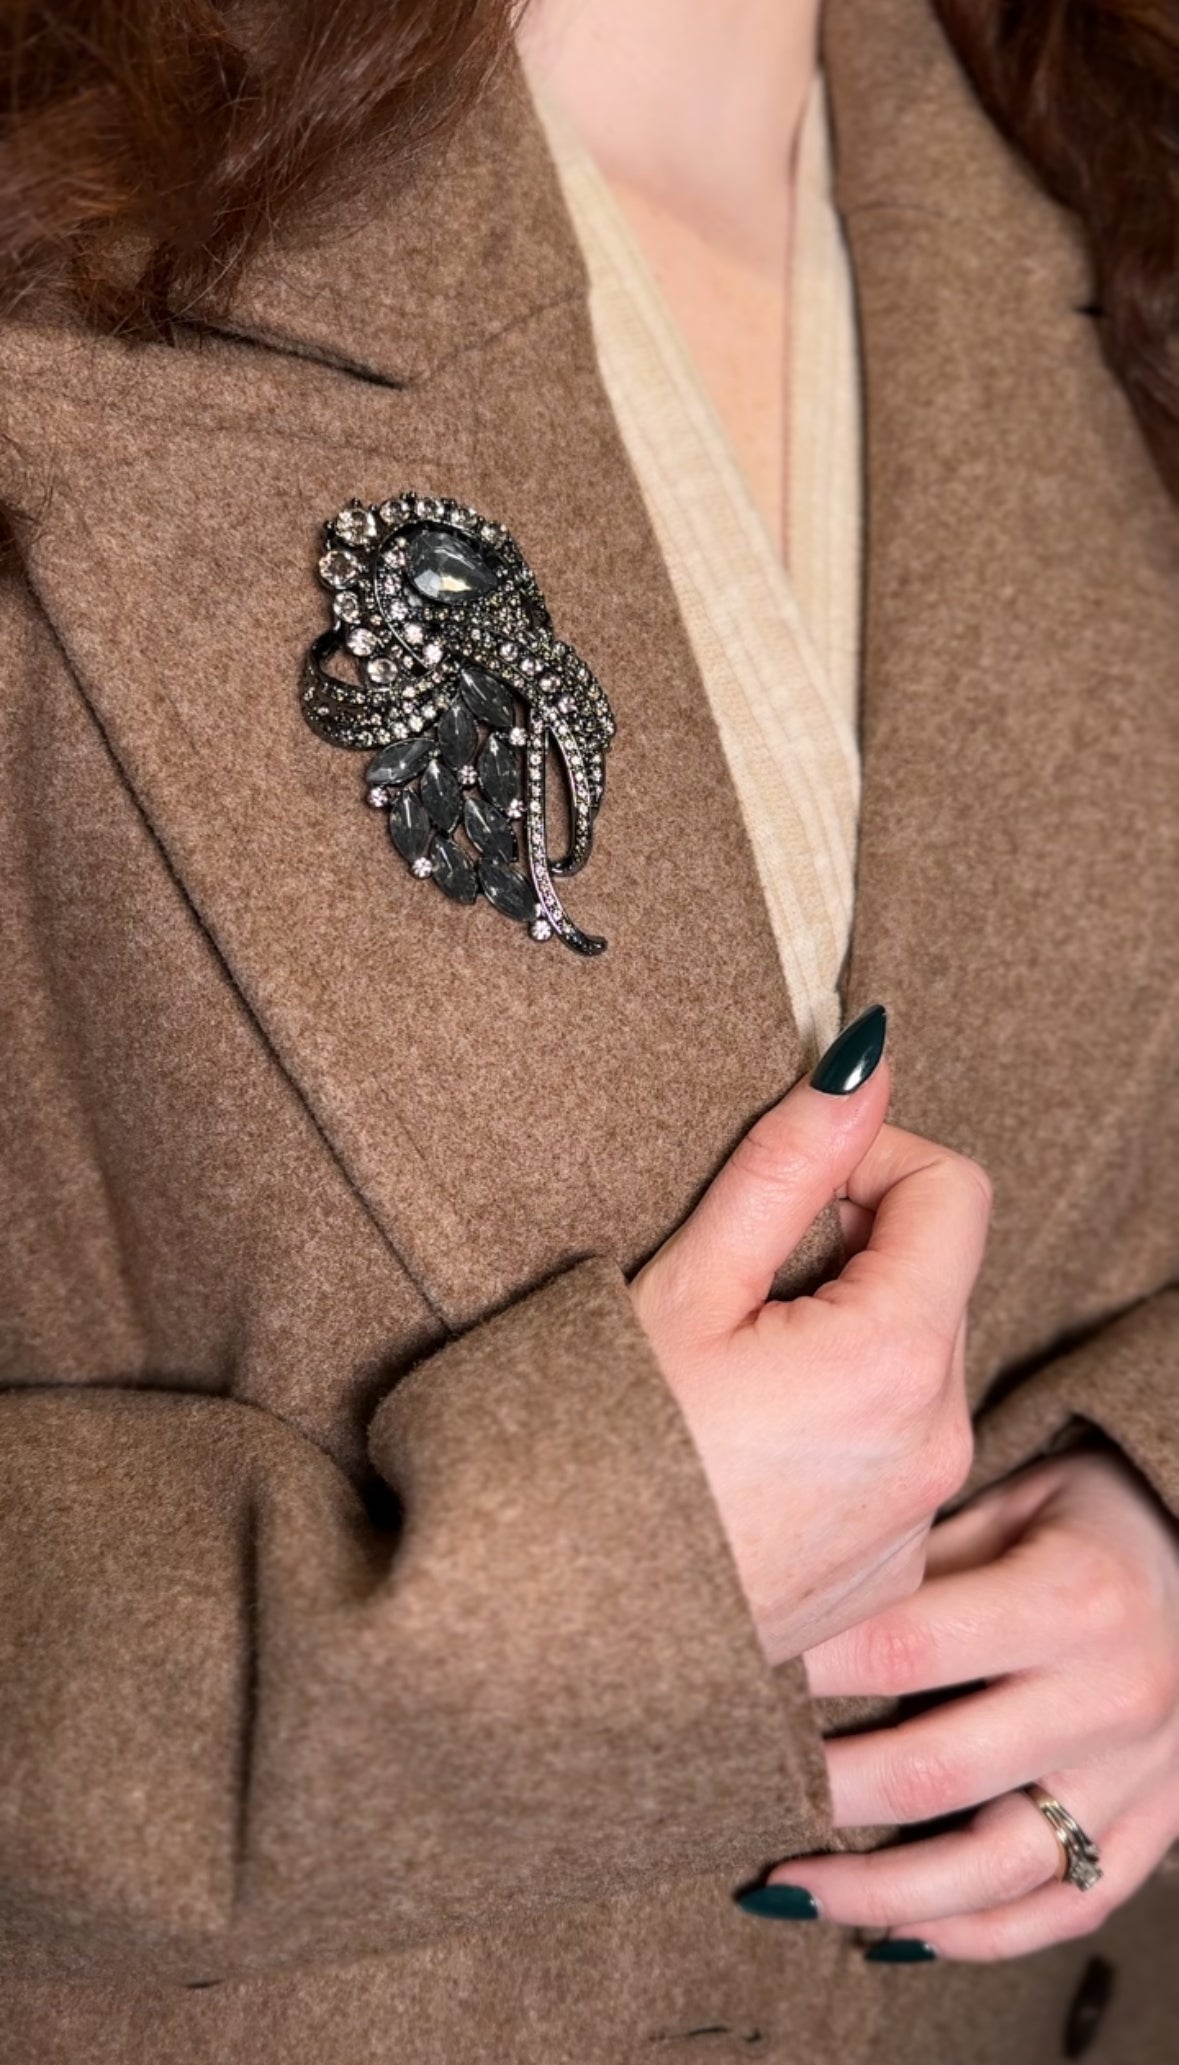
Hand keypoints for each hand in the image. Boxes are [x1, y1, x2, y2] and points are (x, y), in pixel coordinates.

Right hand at [629, 1008, 991, 1664]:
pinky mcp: (886, 1578)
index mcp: (894, 1359)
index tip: (789, 1193)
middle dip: (851, 1257)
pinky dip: (844, 1430)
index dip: (872, 1163)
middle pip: (935, 1282)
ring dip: (847, 1342)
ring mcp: (915, 1523)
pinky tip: (744, 1459)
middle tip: (734, 1292)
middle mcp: (934, 1446)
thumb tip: (867, 1063)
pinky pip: (898, 1459)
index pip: (953, 1192)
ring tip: (728, 1382)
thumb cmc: (592, 1455)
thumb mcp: (684, 1287)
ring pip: (917, 1371)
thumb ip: (787, 1165)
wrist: (540, 1643)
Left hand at [767, 1447, 1178, 1958]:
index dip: (811, 1669)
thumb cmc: (1089, 1517)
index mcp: (1073, 1600)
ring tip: (798, 1891)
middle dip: (827, 1792)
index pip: (908, 1648)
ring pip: (999, 1868)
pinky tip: (899, 1931)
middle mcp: (1112, 1697)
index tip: (735, 1675)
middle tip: (745, 1795)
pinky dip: (977, 1934)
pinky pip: (1065, 1906)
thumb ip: (920, 1558)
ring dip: (884, 1892)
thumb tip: (797, 1605)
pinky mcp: (1156, 1825)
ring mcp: (1141, 1776)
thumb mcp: (1010, 1501)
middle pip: (940, 1772)